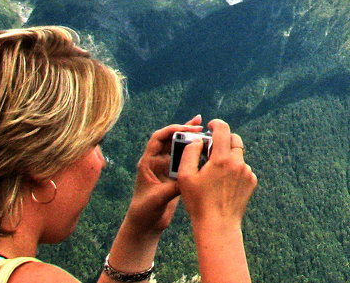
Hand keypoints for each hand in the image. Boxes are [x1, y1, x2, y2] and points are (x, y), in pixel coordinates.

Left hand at [123, 115, 203, 234]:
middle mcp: (157, 162)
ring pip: (179, 147)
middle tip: (200, 125)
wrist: (145, 224)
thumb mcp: (158, 198)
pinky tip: (205, 148)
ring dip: (190, 138)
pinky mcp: (174, 175)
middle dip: (185, 130)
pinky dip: (194, 152)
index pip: (158, 138)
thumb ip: (173, 187)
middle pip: (170, 139)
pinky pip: (185, 159)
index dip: (171, 130)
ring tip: (204, 129)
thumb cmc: (144, 211)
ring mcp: (166, 168)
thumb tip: (191, 177)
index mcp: (148, 162)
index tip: (187, 129)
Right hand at [177, 118, 256, 227]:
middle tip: (212, 148)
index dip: (216, 124)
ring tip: (215, 171)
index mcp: (222, 158)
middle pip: (234, 139)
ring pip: (238, 155)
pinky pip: (243, 168)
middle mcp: (238, 162)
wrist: (218, 225)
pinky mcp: (252, 181)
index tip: (210, 126)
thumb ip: (190, 153)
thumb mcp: (185, 177)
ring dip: (228, 156)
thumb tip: (199, 141)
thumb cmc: (198, 202)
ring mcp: (247, 172)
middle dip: (223, 139)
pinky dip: (234, 169)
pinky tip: (224, 183)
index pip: (223, 129)